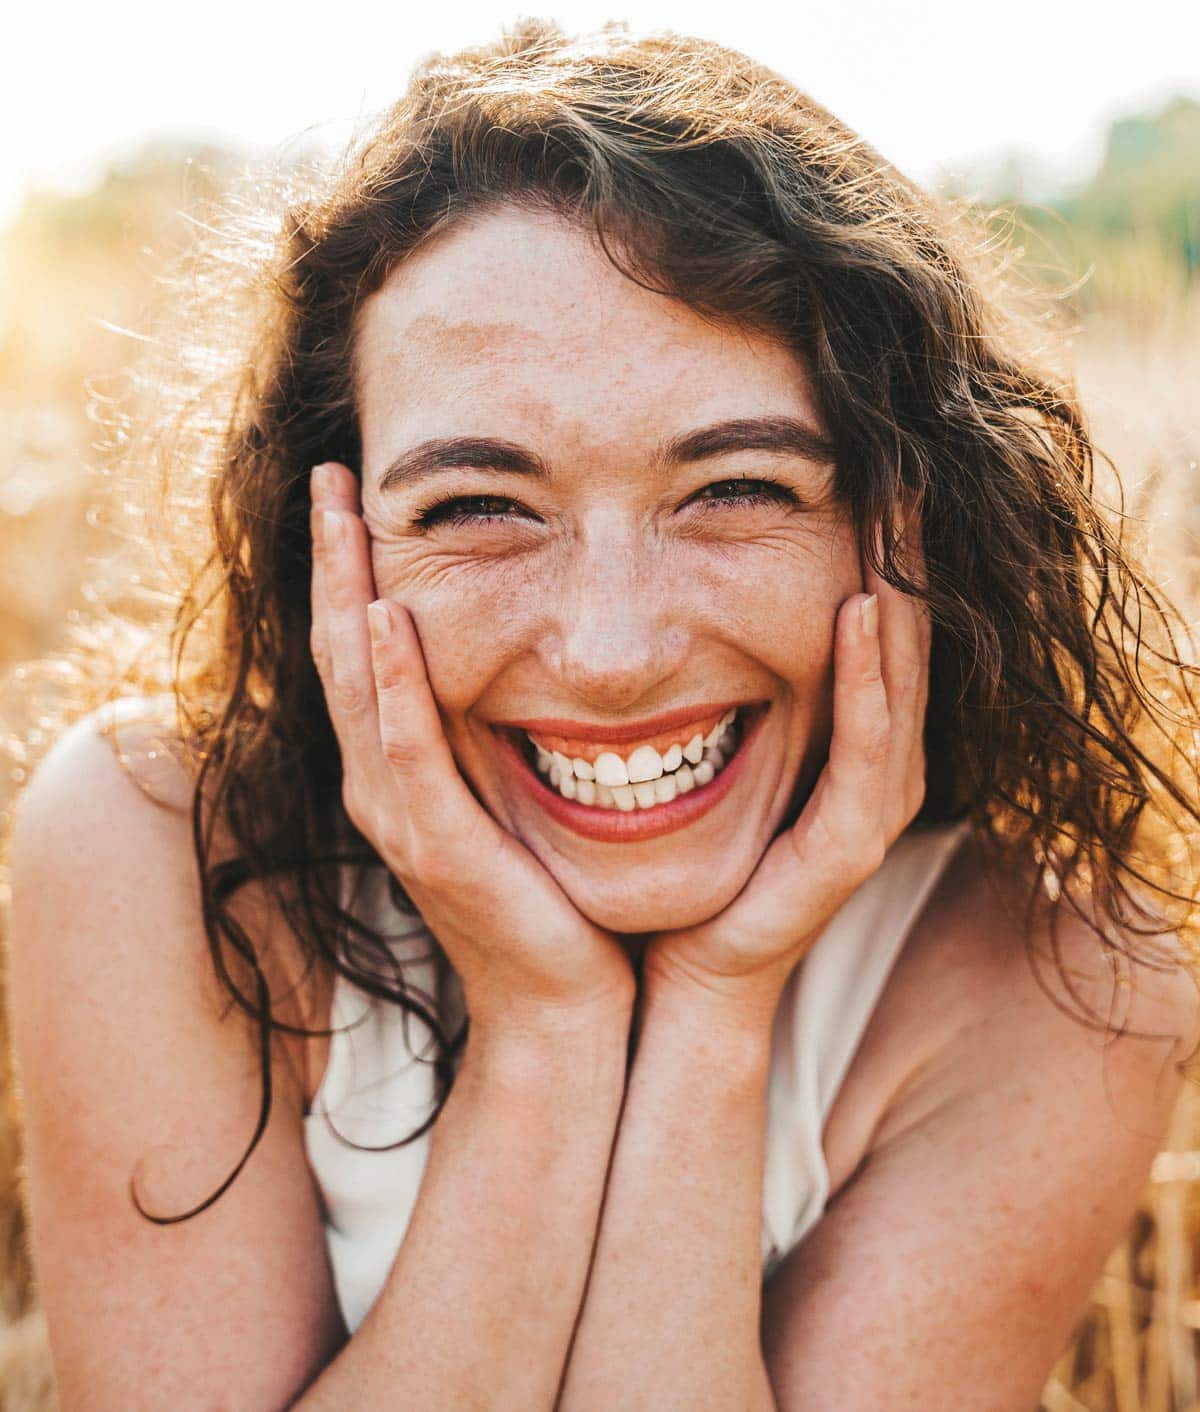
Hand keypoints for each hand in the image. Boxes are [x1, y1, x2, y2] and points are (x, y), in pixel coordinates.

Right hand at [309, 461, 634, 1037]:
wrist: (564, 1007)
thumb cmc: (553, 901)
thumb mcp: (516, 797)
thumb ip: (499, 732)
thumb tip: (527, 651)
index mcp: (398, 773)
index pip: (361, 652)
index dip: (350, 571)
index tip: (356, 495)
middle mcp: (381, 787)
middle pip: (341, 651)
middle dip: (337, 559)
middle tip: (334, 472)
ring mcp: (400, 817)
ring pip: (358, 684)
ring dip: (349, 592)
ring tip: (346, 512)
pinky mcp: (437, 845)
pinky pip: (408, 747)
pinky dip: (394, 680)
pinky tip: (389, 615)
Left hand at [641, 506, 930, 1024]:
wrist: (672, 968)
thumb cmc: (680, 857)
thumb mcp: (701, 747)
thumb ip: (706, 678)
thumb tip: (655, 592)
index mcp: (844, 744)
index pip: (870, 629)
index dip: (875, 551)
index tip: (862, 468)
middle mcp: (873, 767)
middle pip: (900, 640)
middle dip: (901, 553)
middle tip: (900, 462)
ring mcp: (869, 805)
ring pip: (897, 679)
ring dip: (899, 592)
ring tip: (896, 510)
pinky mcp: (851, 843)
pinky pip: (867, 745)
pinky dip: (867, 677)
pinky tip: (858, 610)